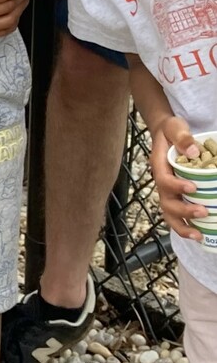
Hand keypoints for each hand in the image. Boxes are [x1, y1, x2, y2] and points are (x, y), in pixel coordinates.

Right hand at [153, 116, 209, 241]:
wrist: (166, 133)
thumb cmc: (171, 130)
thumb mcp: (175, 127)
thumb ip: (182, 137)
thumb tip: (194, 151)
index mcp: (159, 166)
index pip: (163, 179)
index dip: (176, 186)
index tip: (192, 187)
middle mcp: (161, 181)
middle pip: (166, 201)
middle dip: (183, 210)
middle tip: (203, 211)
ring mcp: (168, 191)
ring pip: (169, 213)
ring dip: (183, 225)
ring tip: (199, 235)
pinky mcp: (175, 195)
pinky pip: (177, 214)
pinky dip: (185, 226)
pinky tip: (200, 234)